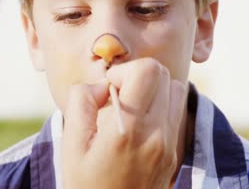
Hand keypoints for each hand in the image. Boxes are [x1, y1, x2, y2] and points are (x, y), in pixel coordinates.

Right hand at [62, 58, 186, 188]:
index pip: (147, 71)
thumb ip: (81, 102)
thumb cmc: (85, 186)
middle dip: (138, 76)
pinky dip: (160, 105)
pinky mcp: (174, 153)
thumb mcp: (72, 145)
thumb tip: (103, 84)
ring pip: (176, 90)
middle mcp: (158, 135)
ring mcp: (170, 145)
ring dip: (152, 90)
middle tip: (118, 97)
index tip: (108, 90)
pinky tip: (139, 122)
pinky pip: (175, 112)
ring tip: (130, 108)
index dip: (123, 71)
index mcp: (130, 130)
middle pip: (164, 75)